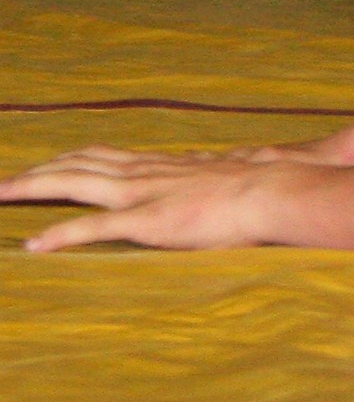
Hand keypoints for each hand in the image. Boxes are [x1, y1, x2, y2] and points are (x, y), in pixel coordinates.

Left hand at [0, 145, 307, 252]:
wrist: (277, 191)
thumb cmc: (263, 184)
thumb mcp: (231, 173)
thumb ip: (214, 175)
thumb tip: (223, 172)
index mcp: (161, 166)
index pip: (103, 157)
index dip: (68, 160)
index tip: (45, 164)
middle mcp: (144, 173)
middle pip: (77, 164)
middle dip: (37, 171)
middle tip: (4, 180)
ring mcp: (143, 195)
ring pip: (73, 184)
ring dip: (31, 187)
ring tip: (0, 193)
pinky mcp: (148, 222)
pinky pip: (93, 229)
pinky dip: (59, 235)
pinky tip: (33, 245)